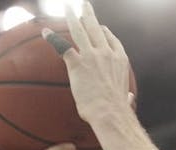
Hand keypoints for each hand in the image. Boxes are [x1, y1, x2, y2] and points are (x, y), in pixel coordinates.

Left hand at [43, 2, 134, 124]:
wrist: (110, 113)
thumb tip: (129, 99)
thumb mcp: (125, 99)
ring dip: (72, 17)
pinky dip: (53, 39)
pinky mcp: (77, 64)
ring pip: (80, 30)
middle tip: (84, 5)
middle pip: (96, 28)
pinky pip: (62, 46)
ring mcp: (91, 56)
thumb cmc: (117, 110)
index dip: (105, 32)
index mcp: (119, 59)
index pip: (112, 40)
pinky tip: (46, 32)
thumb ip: (126, 96)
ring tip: (67, 7)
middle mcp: (106, 53)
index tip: (101, 28)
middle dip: (89, 15)